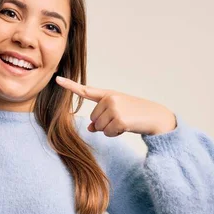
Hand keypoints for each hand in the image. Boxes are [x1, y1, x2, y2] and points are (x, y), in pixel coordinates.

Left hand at [55, 76, 176, 136]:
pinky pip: (108, 133)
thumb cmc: (136, 115)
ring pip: (99, 127)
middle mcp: (110, 98)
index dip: (70, 86)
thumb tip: (91, 128)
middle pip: (94, 119)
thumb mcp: (117, 114)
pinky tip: (127, 126)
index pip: (86, 91)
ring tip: (126, 122)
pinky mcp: (119, 119)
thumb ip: (101, 118)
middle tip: (122, 119)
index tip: (57, 79)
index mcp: (108, 94)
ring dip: (111, 129)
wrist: (156, 116)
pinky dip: (116, 134)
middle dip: (105, 124)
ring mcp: (114, 107)